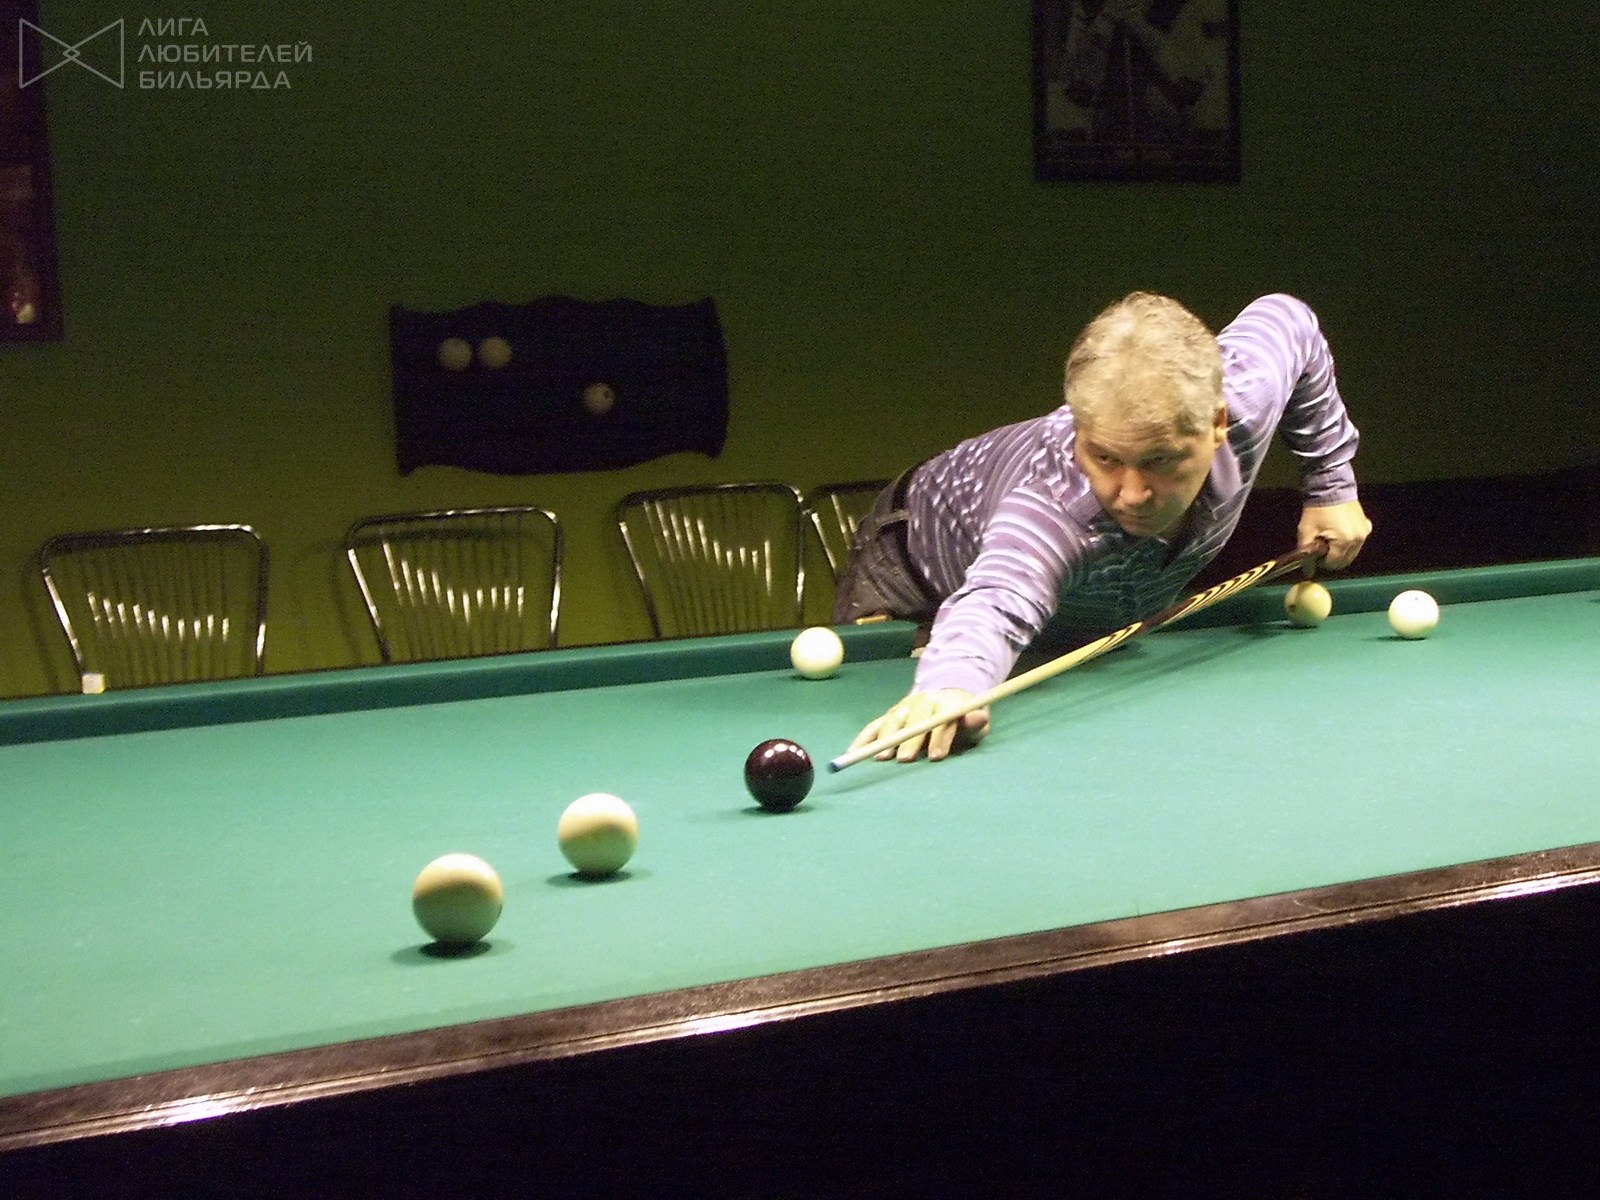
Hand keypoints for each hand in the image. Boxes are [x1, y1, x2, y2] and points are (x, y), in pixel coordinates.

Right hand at [848, 689, 990, 763]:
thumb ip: (974, 722)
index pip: (941, 720)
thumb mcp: (974, 722)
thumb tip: (978, 717)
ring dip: (885, 739)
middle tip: (905, 759)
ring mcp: (902, 708)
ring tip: (880, 758)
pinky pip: (873, 727)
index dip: (939, 738)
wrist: (946, 698)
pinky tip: (853, 752)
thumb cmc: (960, 719)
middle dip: (909, 740)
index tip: (936, 756)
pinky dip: (863, 739)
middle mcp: (921, 703)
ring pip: (892, 721)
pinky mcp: (888, 716)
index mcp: (944, 704)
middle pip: (914, 721)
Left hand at [1299, 500, 1371, 569]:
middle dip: (1332, 558)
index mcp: (1343, 542)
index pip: (1333, 564)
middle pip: (1345, 561)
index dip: (1321, 561)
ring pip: (1352, 553)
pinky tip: (1340, 533)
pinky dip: (1350, 542)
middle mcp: (1358, 539)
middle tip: (1321, 547)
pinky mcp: (1367, 526)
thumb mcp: (1306, 531)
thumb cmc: (1317, 510)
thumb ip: (1306, 553)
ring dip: (1341, 551)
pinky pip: (1358, 542)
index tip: (1314, 553)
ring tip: (1329, 538)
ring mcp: (1364, 532)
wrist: (1331, 488)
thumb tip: (1307, 572)